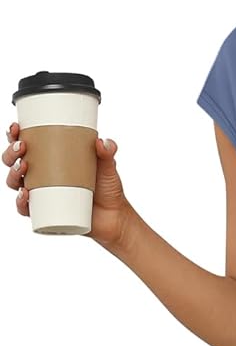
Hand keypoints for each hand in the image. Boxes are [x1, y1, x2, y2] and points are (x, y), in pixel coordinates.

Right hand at [4, 121, 134, 251]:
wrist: (114, 217)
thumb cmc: (107, 188)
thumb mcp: (108, 166)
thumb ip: (107, 152)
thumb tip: (103, 142)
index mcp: (50, 159)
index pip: (25, 143)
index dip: (14, 135)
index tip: (16, 128)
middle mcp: (41, 176)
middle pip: (14, 162)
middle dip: (11, 154)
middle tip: (22, 148)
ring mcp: (42, 195)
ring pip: (15, 183)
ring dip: (12, 174)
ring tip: (24, 167)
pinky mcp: (45, 213)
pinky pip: (26, 209)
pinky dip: (21, 202)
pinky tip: (25, 194)